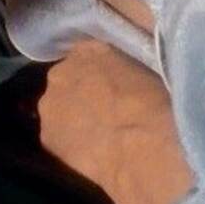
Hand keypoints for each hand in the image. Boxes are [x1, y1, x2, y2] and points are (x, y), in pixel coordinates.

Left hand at [38, 39, 192, 203]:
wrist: (145, 142)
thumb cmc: (157, 102)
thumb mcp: (147, 68)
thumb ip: (126, 66)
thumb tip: (124, 74)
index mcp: (88, 49)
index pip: (89, 57)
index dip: (102, 75)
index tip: (114, 89)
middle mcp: (61, 71)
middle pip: (69, 82)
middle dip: (83, 95)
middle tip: (106, 113)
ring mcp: (50, 104)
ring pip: (61, 111)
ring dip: (75, 119)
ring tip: (101, 136)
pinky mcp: (47, 137)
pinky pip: (59, 138)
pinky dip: (72, 144)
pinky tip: (93, 154)